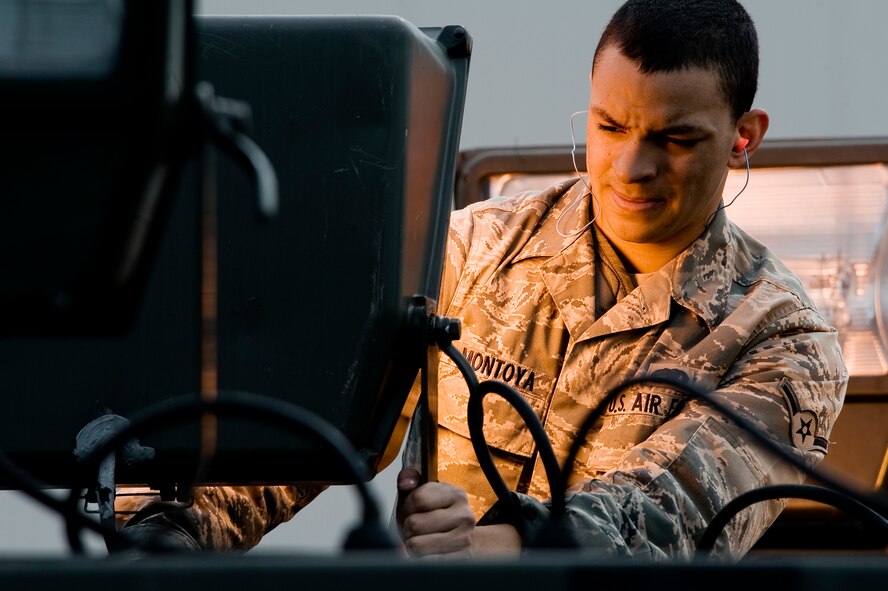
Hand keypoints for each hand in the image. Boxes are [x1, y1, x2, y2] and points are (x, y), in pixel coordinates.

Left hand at [396, 468, 520, 557]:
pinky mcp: (458, 562)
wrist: (455, 541)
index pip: (418, 499)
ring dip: (412, 545)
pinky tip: (428, 554)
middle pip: (415, 523)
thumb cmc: (431, 516)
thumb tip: (406, 483)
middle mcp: (465, 516)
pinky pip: (424, 563)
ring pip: (416, 545)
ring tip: (422, 540)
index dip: (408, 506)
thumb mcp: (419, 493)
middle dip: (409, 527)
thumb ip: (409, 479)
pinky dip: (419, 560)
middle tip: (417, 529)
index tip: (414, 509)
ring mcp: (464, 540)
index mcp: (456, 494)